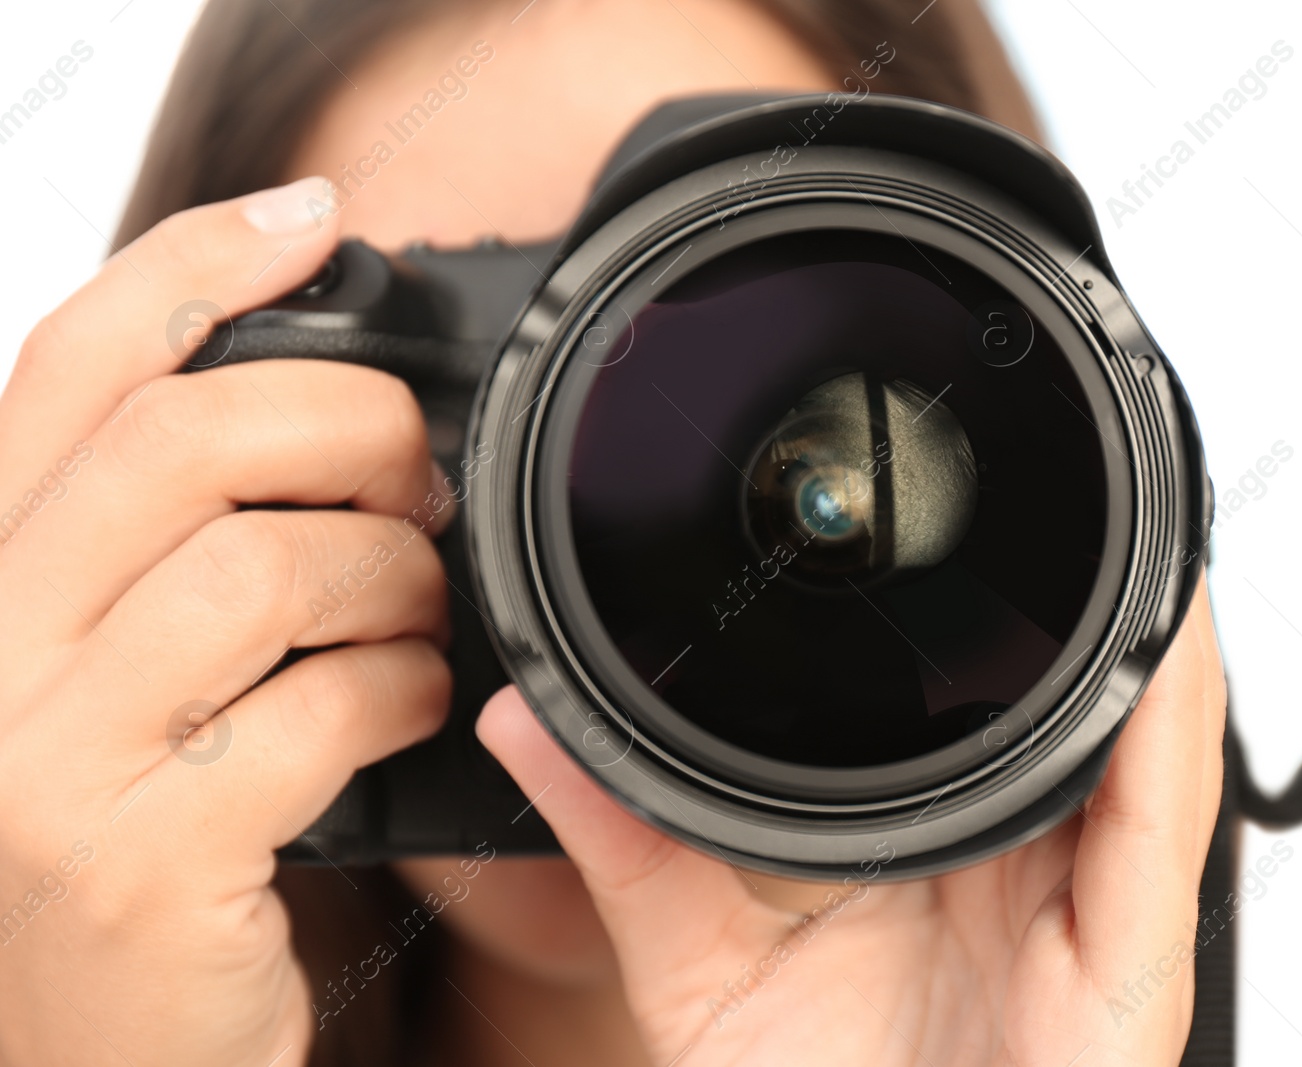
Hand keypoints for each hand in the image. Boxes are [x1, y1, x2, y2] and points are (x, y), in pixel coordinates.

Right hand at [0, 179, 452, 1065]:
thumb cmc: (132, 859)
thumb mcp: (117, 682)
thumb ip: (170, 558)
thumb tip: (319, 425)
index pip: (67, 364)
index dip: (196, 265)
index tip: (311, 218)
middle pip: (184, 440)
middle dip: (351, 429)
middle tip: (416, 481)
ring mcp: (38, 764)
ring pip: (264, 564)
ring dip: (391, 575)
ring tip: (419, 611)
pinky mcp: (134, 862)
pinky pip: (316, 708)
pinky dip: (401, 689)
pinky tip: (409, 706)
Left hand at [478, 575, 1226, 1065]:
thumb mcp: (694, 961)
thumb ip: (623, 834)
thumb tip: (529, 725)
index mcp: (943, 858)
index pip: (984, 715)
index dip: (989, 621)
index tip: (950, 529)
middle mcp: (1029, 874)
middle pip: (1081, 710)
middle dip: (1085, 599)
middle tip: (1068, 479)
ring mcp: (1088, 917)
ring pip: (1147, 743)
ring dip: (1145, 633)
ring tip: (1127, 518)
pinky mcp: (1133, 969)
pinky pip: (1163, 826)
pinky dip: (1171, 724)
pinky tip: (1159, 638)